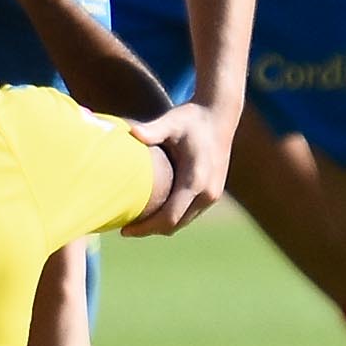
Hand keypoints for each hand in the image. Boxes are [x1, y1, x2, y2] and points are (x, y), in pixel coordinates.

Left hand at [121, 101, 225, 236]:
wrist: (220, 114)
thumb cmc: (191, 118)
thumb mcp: (172, 121)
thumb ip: (153, 130)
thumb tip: (131, 132)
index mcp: (196, 180)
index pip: (169, 217)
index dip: (145, 228)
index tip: (124, 230)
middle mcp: (208, 192)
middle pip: (175, 225)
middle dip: (149, 230)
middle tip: (125, 229)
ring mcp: (213, 195)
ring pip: (183, 222)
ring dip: (161, 225)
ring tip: (136, 221)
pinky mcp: (214, 193)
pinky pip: (190, 214)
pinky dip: (172, 217)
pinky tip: (154, 210)